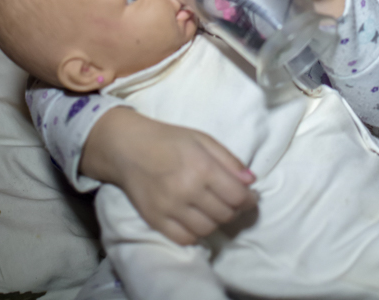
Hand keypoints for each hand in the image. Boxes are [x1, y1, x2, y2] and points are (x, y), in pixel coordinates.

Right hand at [80, 107, 256, 244]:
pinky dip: (196, 233)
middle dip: (234, 209)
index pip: (237, 196)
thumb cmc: (168, 139)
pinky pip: (185, 239)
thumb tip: (250, 182)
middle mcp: (187, 190)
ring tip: (213, 208)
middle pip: (225, 214)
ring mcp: (170, 209)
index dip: (249, 199)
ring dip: (216, 221)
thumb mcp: (202, 139)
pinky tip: (196, 219)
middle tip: (231, 200)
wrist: (128, 148)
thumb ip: (229, 160)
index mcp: (201, 167)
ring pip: (208, 229)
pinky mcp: (156, 221)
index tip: (250, 196)